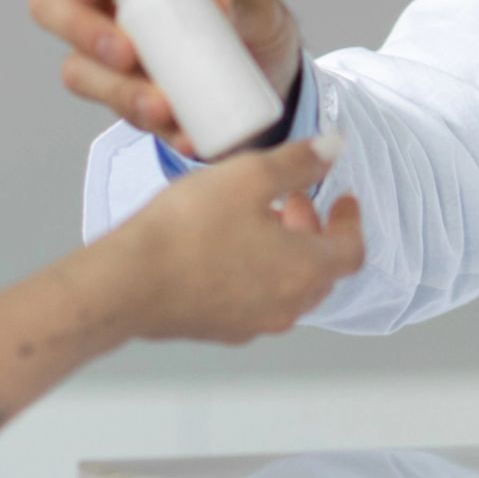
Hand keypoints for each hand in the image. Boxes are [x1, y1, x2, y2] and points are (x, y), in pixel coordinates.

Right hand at [33, 0, 302, 152]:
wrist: (270, 68)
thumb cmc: (247, 15)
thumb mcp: (253, 0)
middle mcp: (106, 3)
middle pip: (52, 5)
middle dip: (81, 31)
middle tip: (126, 53)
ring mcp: (108, 53)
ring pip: (78, 69)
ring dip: (116, 90)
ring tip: (162, 106)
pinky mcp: (125, 96)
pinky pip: (120, 113)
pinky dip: (152, 126)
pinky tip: (184, 134)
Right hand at [119, 134, 362, 342]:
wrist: (127, 283)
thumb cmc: (189, 229)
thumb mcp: (250, 176)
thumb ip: (299, 161)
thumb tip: (335, 147)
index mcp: (306, 270)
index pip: (351, 250)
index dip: (350, 221)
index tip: (343, 199)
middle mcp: (287, 306)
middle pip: (321, 270)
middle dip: (314, 232)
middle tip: (292, 200)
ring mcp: (253, 323)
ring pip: (288, 287)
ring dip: (286, 253)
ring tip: (257, 219)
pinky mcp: (220, 330)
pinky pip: (255, 301)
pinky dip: (258, 273)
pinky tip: (226, 247)